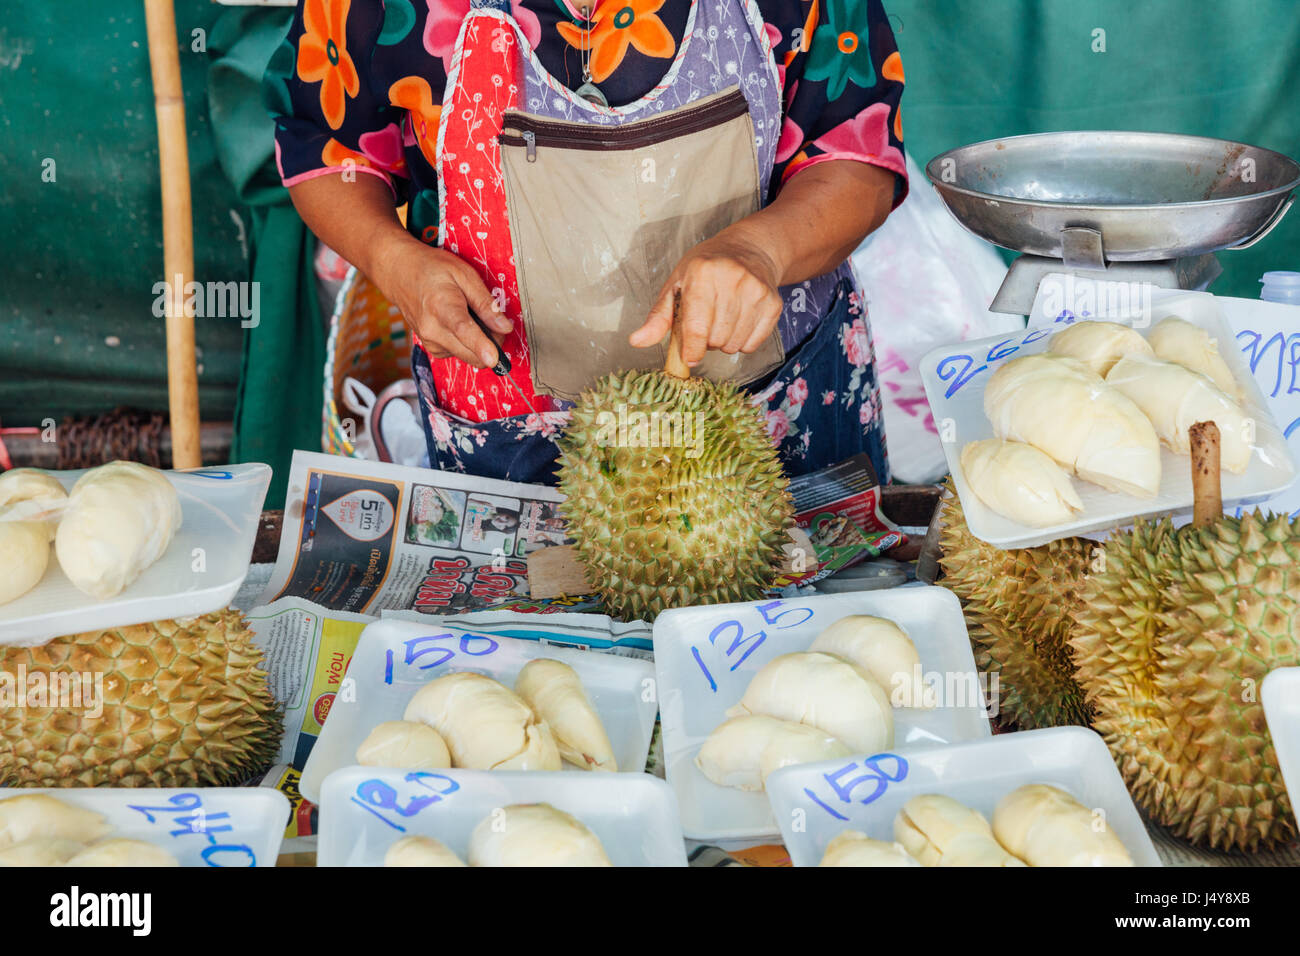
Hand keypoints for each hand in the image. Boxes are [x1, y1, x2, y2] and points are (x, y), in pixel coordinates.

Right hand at [372, 234, 511, 368]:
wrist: (400, 273)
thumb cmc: (432, 269)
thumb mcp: (464, 275)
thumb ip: (486, 303)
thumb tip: (505, 327)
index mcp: (442, 307)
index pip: (464, 331)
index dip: (481, 346)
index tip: (494, 358)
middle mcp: (433, 330)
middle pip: (472, 354)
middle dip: (492, 343)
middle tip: (493, 321)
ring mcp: (430, 342)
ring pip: (469, 357)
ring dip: (479, 344)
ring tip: (470, 315)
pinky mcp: (432, 349)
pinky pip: (460, 354)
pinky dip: (467, 343)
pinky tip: (459, 323)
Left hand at [629, 226, 784, 365]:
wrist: (749, 249)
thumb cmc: (706, 268)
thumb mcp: (676, 285)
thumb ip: (658, 317)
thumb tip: (637, 341)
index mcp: (702, 274)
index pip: (697, 327)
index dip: (692, 349)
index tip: (689, 357)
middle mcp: (732, 280)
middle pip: (715, 340)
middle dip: (706, 341)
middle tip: (706, 323)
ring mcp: (756, 292)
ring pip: (734, 345)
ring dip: (724, 342)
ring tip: (722, 321)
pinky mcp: (773, 303)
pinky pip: (753, 344)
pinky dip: (742, 342)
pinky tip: (739, 322)